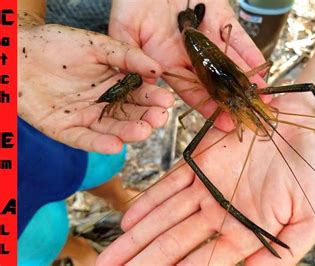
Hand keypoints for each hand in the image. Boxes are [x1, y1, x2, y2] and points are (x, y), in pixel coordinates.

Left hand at [19, 22, 173, 152]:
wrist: (17, 54)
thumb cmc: (55, 44)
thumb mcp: (96, 45)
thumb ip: (127, 56)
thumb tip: (158, 68)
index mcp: (114, 83)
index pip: (139, 94)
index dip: (153, 98)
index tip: (167, 101)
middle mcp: (103, 103)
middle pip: (129, 115)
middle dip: (146, 118)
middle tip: (159, 119)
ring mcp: (84, 117)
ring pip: (111, 129)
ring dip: (128, 132)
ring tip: (143, 131)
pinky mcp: (64, 130)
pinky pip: (83, 139)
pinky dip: (99, 144)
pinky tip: (115, 146)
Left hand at [97, 93, 314, 264]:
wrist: (310, 122)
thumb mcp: (311, 218)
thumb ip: (282, 252)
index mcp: (248, 231)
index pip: (205, 262)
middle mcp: (223, 212)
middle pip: (175, 244)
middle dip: (144, 263)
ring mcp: (210, 186)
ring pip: (166, 218)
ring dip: (137, 239)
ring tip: (110, 259)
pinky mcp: (203, 159)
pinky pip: (170, 184)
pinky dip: (149, 202)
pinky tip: (128, 221)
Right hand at [109, 0, 267, 130]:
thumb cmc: (132, 0)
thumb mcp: (123, 30)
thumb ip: (130, 57)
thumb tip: (145, 81)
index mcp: (166, 62)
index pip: (189, 90)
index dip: (206, 107)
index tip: (223, 122)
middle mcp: (190, 55)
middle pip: (214, 82)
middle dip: (232, 99)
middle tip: (248, 115)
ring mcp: (207, 38)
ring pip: (229, 63)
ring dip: (246, 80)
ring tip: (262, 98)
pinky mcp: (220, 19)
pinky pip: (238, 38)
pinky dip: (250, 53)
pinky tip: (262, 69)